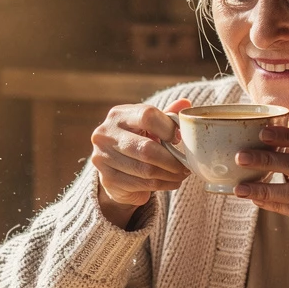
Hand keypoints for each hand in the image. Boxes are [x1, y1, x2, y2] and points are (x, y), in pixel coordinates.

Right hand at [90, 98, 192, 226]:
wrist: (115, 170)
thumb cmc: (137, 142)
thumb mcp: (150, 126)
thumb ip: (167, 115)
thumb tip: (186, 102)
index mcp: (118, 115)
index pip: (147, 116)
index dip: (168, 128)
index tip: (178, 138)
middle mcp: (105, 134)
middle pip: (146, 148)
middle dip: (171, 160)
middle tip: (185, 165)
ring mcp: (103, 157)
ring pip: (146, 170)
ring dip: (170, 174)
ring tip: (181, 174)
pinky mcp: (107, 179)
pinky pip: (142, 184)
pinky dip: (162, 185)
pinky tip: (172, 182)